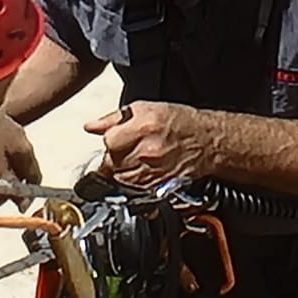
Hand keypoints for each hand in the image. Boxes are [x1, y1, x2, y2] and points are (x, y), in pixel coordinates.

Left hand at [0, 112, 41, 207]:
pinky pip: (1, 151)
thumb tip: (20, 200)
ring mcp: (9, 132)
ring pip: (11, 161)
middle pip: (23, 170)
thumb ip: (8, 184)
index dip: (27, 195)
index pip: (34, 178)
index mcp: (25, 150)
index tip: (19, 206)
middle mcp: (21, 141)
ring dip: (3, 175)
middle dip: (13, 186)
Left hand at [84, 101, 219, 187]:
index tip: (116, 139)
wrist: (206, 141)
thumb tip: (91, 126)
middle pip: (112, 162)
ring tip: (137, 159)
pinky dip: (133, 181)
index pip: (108, 141)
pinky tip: (143, 170)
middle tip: (128, 149)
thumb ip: (114, 119)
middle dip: (115, 156)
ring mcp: (153, 171)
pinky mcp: (158, 186)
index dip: (110, 140)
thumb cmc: (180, 122)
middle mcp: (148, 150)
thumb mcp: (145, 109)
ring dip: (123, 171)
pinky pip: (134, 188)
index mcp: (143, 127)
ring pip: (120, 178)